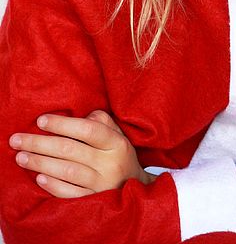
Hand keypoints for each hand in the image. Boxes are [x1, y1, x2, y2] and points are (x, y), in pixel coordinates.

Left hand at [9, 110, 155, 197]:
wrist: (134, 189)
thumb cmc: (119, 157)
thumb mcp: (118, 136)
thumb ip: (101, 121)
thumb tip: (78, 116)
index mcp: (117, 144)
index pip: (89, 130)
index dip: (63, 124)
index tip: (41, 120)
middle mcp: (110, 163)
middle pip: (71, 150)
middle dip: (41, 143)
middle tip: (18, 139)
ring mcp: (102, 184)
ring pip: (67, 171)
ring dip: (41, 163)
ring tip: (21, 157)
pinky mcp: (94, 201)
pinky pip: (70, 194)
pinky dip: (53, 185)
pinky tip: (39, 178)